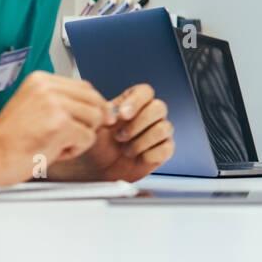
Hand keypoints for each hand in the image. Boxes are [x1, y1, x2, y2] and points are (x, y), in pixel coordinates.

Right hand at [0, 71, 116, 184]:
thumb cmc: (9, 139)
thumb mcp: (35, 108)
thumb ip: (65, 103)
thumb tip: (107, 111)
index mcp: (41, 79)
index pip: (86, 88)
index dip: (89, 108)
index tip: (77, 123)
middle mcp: (48, 87)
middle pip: (95, 102)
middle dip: (88, 123)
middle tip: (64, 136)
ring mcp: (55, 105)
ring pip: (95, 120)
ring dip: (80, 137)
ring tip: (54, 142)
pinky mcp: (61, 125)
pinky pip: (88, 138)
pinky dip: (74, 150)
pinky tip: (52, 150)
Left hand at [48, 83, 174, 181]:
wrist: (99, 169)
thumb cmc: (98, 145)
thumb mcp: (94, 128)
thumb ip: (102, 115)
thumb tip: (112, 112)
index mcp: (133, 103)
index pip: (145, 92)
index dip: (136, 101)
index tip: (122, 114)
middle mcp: (149, 115)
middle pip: (159, 107)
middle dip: (138, 123)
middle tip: (120, 136)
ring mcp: (159, 132)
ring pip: (164, 128)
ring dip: (142, 141)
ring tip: (126, 150)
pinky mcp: (164, 150)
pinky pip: (166, 148)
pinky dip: (149, 154)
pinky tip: (137, 157)